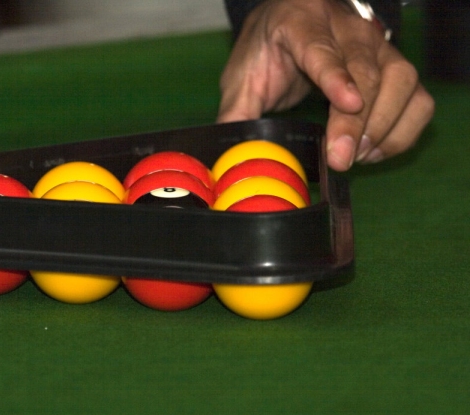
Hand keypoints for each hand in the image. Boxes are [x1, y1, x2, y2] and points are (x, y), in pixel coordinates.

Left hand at [217, 0, 434, 170]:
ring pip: (402, 81)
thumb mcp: (243, 77)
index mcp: (300, 21)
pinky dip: (402, 131)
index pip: (321, 48)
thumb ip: (237, 112)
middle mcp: (347, 27)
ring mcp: (378, 45)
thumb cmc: (267, 50)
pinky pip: (417, 99)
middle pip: (366, 71)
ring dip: (384, 126)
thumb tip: (229, 156)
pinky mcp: (395, 67)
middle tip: (341, 159)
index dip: (335, 76)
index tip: (347, 103)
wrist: (292, 24)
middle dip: (357, 121)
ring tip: (356, 156)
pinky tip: (373, 151)